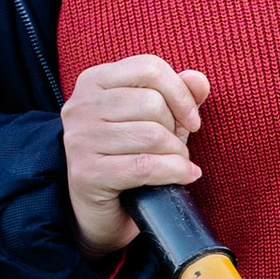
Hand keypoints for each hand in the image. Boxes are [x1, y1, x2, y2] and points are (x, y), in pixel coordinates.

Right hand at [60, 54, 210, 258]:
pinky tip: (184, 176)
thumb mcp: (156, 121)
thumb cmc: (128, 157)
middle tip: (175, 149)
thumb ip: (177, 95)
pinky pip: (145, 166)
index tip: (192, 120)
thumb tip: (199, 80)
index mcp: (95, 81)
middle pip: (152, 102)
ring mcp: (80, 140)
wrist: (99, 210)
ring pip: (152, 135)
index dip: (181, 93)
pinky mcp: (88, 173)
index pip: (149, 68)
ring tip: (175, 164)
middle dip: (175, 130)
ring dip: (176, 154)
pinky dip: (174, 172)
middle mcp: (81, 106)